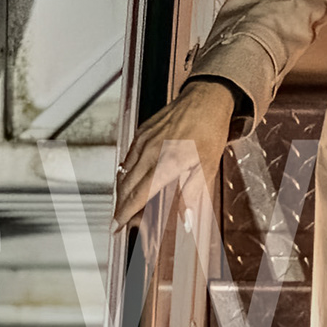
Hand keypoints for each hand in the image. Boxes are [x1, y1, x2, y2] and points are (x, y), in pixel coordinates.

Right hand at [116, 80, 237, 226]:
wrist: (205, 99)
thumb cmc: (209, 131)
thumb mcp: (208, 166)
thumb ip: (193, 194)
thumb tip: (187, 220)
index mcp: (166, 163)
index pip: (138, 195)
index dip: (125, 214)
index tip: (116, 226)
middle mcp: (150, 152)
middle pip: (126, 187)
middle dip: (120, 207)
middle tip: (119, 222)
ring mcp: (143, 141)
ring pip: (124, 172)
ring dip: (121, 192)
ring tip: (123, 206)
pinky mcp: (141, 132)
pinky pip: (127, 157)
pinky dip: (124, 173)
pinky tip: (128, 181)